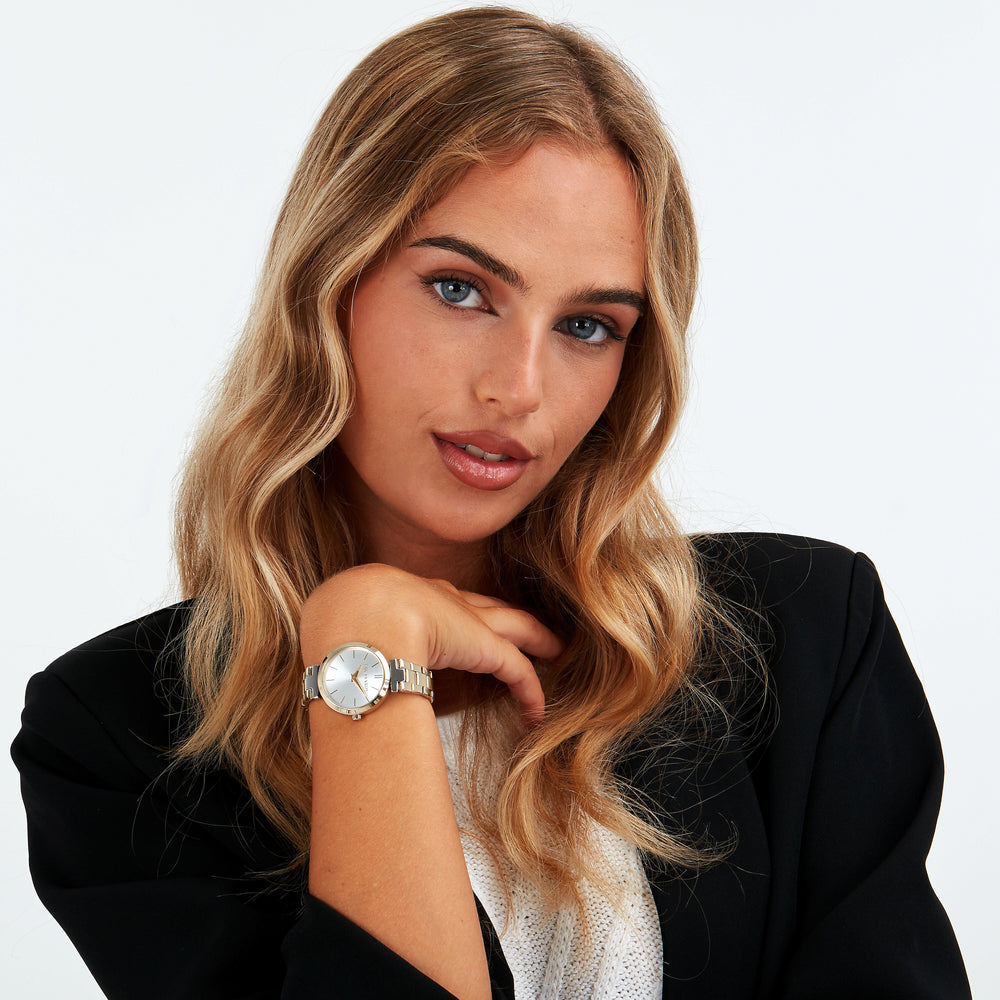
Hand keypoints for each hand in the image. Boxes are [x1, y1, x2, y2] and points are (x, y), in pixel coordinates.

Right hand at [300, 564, 562, 722]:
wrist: (362, 619)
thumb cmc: (338, 622)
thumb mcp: (335, 621)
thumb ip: (343, 638)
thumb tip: (326, 663)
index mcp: (403, 593)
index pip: (441, 600)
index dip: (458, 610)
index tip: (466, 618)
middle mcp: (440, 599)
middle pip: (485, 605)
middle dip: (505, 613)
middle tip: (526, 623)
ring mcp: (465, 621)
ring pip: (514, 626)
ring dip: (537, 639)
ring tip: (555, 648)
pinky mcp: (485, 647)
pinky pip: (518, 671)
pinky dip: (531, 691)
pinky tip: (537, 712)